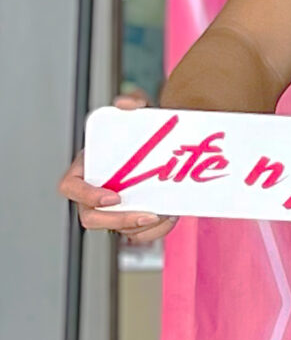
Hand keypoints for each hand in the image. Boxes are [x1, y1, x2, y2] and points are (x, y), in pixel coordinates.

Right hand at [61, 90, 177, 244]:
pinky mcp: (133, 219)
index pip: (70, 187)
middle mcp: (94, 193)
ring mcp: (113, 210)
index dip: (87, 195)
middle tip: (149, 214)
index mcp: (85, 169)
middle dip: (118, 220)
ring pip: (118, 230)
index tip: (114, 196)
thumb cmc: (143, 133)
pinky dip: (156, 232)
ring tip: (165, 213)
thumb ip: (133, 104)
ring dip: (142, 228)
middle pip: (91, 218)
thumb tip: (128, 104)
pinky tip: (170, 216)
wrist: (166, 149)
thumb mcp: (139, 115)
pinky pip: (138, 235)